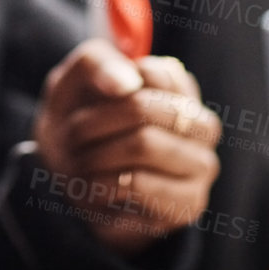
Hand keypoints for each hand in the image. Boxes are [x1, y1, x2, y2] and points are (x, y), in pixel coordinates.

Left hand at [31, 39, 221, 256]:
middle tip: (71, 134)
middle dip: (93, 121)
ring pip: (143, 146)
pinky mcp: (186, 204)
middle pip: (144, 108)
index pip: (157, 73)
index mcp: (179, 88)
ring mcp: (200, 166)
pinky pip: (139, 185)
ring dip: (96, 154)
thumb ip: (97, 64)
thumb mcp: (74, 81)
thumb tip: (126, 84)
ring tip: (81, 162)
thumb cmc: (78, 120)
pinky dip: (102, 184)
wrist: (67, 179)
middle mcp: (200, 126)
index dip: (111, 84)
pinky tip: (95, 188)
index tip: (91, 98)